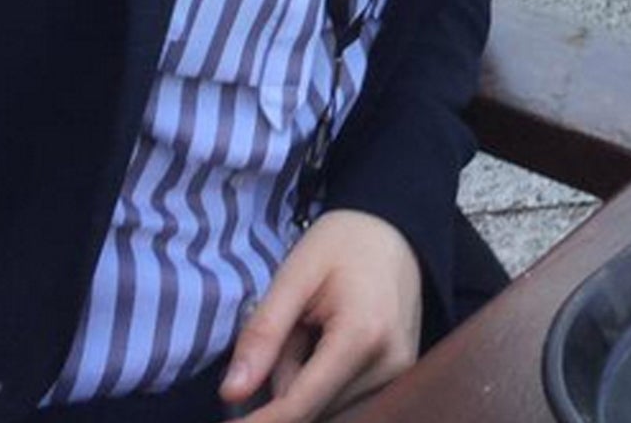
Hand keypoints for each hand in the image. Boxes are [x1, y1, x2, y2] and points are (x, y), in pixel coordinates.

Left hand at [218, 210, 423, 422]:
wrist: (394, 225)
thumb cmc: (342, 242)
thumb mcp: (294, 275)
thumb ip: (263, 335)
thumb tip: (231, 395)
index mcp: (362, 336)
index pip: (301, 406)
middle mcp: (389, 364)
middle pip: (312, 408)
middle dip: (283, 381)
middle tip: (292, 329)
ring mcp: (399, 372)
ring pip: (326, 406)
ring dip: (303, 381)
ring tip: (311, 328)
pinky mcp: (399, 375)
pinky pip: (344, 397)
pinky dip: (322, 379)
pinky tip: (325, 340)